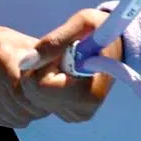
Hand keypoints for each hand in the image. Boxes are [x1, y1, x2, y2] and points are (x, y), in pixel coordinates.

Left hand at [18, 9, 124, 123]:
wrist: (115, 46)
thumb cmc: (101, 31)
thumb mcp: (81, 24)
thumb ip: (54, 41)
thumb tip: (26, 62)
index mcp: (88, 94)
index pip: (41, 87)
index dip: (44, 65)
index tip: (61, 53)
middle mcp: (82, 111)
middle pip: (34, 95)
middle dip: (41, 71)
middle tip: (63, 57)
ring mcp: (76, 115)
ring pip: (34, 98)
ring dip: (43, 77)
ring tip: (66, 63)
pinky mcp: (70, 115)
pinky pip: (40, 101)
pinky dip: (45, 85)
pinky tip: (63, 74)